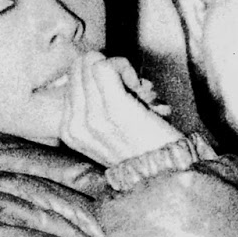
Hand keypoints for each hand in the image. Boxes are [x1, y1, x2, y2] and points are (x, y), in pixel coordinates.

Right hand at [59, 52, 182, 167]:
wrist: (170, 172)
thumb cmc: (143, 148)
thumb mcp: (106, 133)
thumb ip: (91, 106)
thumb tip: (93, 68)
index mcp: (68, 131)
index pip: (71, 78)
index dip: (95, 76)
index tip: (116, 90)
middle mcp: (74, 126)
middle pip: (80, 68)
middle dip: (105, 69)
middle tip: (128, 88)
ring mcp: (92, 118)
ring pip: (92, 64)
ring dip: (118, 70)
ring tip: (135, 90)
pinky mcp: (114, 109)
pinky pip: (105, 67)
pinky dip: (124, 68)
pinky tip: (137, 85)